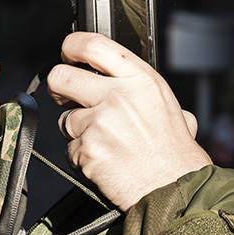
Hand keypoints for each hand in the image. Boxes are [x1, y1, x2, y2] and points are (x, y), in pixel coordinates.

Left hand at [47, 32, 209, 210]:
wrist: (175, 189)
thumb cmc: (175, 153)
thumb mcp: (169, 106)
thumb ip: (140, 89)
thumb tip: (117, 79)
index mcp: (141, 80)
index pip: (94, 44)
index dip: (72, 46)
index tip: (68, 54)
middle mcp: (119, 96)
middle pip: (61, 76)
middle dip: (58, 87)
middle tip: (65, 96)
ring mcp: (100, 122)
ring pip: (64, 119)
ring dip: (77, 132)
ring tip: (105, 143)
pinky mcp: (87, 149)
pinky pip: (70, 149)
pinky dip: (82, 157)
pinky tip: (104, 162)